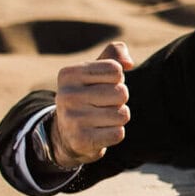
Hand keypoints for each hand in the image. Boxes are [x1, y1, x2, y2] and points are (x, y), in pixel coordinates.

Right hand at [51, 42, 133, 167]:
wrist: (67, 134)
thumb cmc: (88, 96)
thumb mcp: (95, 72)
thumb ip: (114, 55)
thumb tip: (129, 63)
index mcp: (69, 74)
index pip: (116, 70)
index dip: (117, 79)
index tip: (101, 86)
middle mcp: (66, 95)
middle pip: (121, 93)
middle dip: (119, 100)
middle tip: (102, 105)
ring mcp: (72, 118)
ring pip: (122, 114)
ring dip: (118, 117)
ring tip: (101, 118)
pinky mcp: (81, 140)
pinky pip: (118, 133)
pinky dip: (115, 133)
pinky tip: (99, 132)